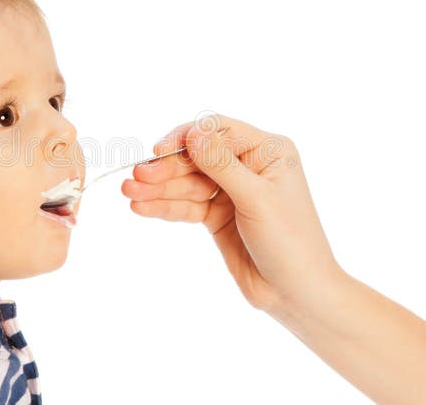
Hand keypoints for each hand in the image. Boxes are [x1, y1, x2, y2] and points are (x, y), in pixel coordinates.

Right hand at [121, 112, 343, 316]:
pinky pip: (186, 205)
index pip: (218, 132)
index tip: (160, 151)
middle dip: (166, 168)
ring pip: (187, 183)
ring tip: (129, 194)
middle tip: (135, 179)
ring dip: (157, 189)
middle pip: (196, 158)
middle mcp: (247, 165)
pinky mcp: (217, 215)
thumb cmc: (290, 241)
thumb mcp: (257, 199)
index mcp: (267, 151)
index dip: (186, 139)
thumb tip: (192, 133)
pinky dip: (164, 207)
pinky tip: (141, 208)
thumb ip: (222, 165)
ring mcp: (230, 191)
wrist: (296, 293)